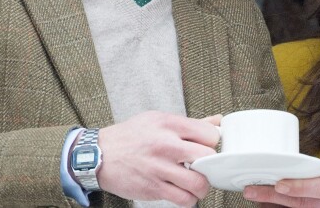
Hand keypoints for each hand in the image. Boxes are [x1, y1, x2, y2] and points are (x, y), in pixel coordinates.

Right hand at [96, 111, 219, 206]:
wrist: (101, 154)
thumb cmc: (132, 135)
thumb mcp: (158, 119)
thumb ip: (189, 124)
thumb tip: (218, 122)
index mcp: (168, 123)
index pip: (208, 134)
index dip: (212, 142)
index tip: (207, 146)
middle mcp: (166, 144)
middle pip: (208, 157)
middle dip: (211, 163)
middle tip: (204, 165)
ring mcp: (160, 168)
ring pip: (199, 184)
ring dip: (201, 185)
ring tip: (195, 180)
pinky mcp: (154, 188)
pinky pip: (184, 200)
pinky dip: (188, 198)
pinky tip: (182, 190)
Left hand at [242, 164, 319, 206]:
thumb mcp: (318, 168)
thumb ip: (300, 167)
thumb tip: (268, 161)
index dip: (299, 187)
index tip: (279, 186)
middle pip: (302, 203)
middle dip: (273, 197)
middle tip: (252, 191)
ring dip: (270, 204)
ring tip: (253, 196)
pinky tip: (263, 204)